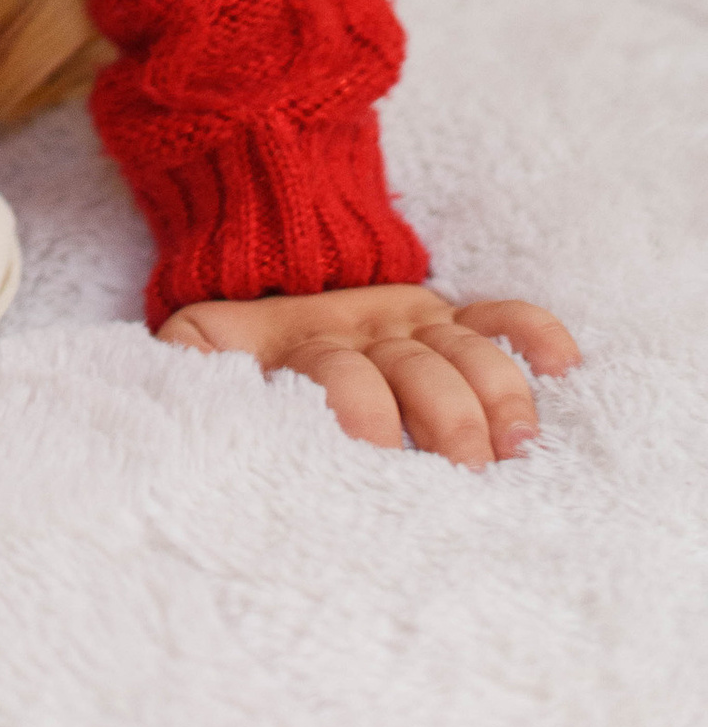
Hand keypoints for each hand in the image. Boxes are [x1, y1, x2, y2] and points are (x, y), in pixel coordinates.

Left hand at [158, 284, 577, 463]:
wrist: (256, 251)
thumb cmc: (232, 344)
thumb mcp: (194, 347)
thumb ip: (184, 369)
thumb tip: (165, 405)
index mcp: (302, 345)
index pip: (341, 379)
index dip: (360, 415)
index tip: (376, 456)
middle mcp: (364, 331)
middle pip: (419, 373)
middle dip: (445, 423)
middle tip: (464, 476)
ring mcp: (409, 322)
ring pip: (467, 350)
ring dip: (497, 395)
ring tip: (515, 447)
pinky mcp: (442, 316)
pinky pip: (496, 312)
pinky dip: (530, 331)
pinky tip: (560, 365)